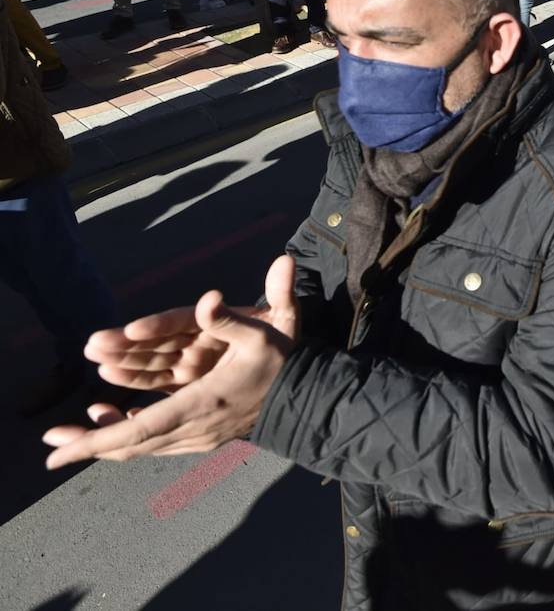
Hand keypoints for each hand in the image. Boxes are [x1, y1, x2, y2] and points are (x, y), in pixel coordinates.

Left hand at [42, 256, 300, 469]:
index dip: (97, 439)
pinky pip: (156, 444)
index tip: (60, 452)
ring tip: (69, 436)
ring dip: (104, 442)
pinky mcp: (201, 439)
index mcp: (203, 402)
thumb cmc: (285, 362)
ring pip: (142, 448)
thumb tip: (209, 295)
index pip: (141, 426)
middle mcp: (195, 427)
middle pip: (132, 444)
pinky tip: (113, 423)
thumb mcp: (265, 332)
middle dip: (88, 446)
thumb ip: (232, 317)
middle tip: (50, 449)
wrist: (309, 398)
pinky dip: (129, 438)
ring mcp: (198, 438)